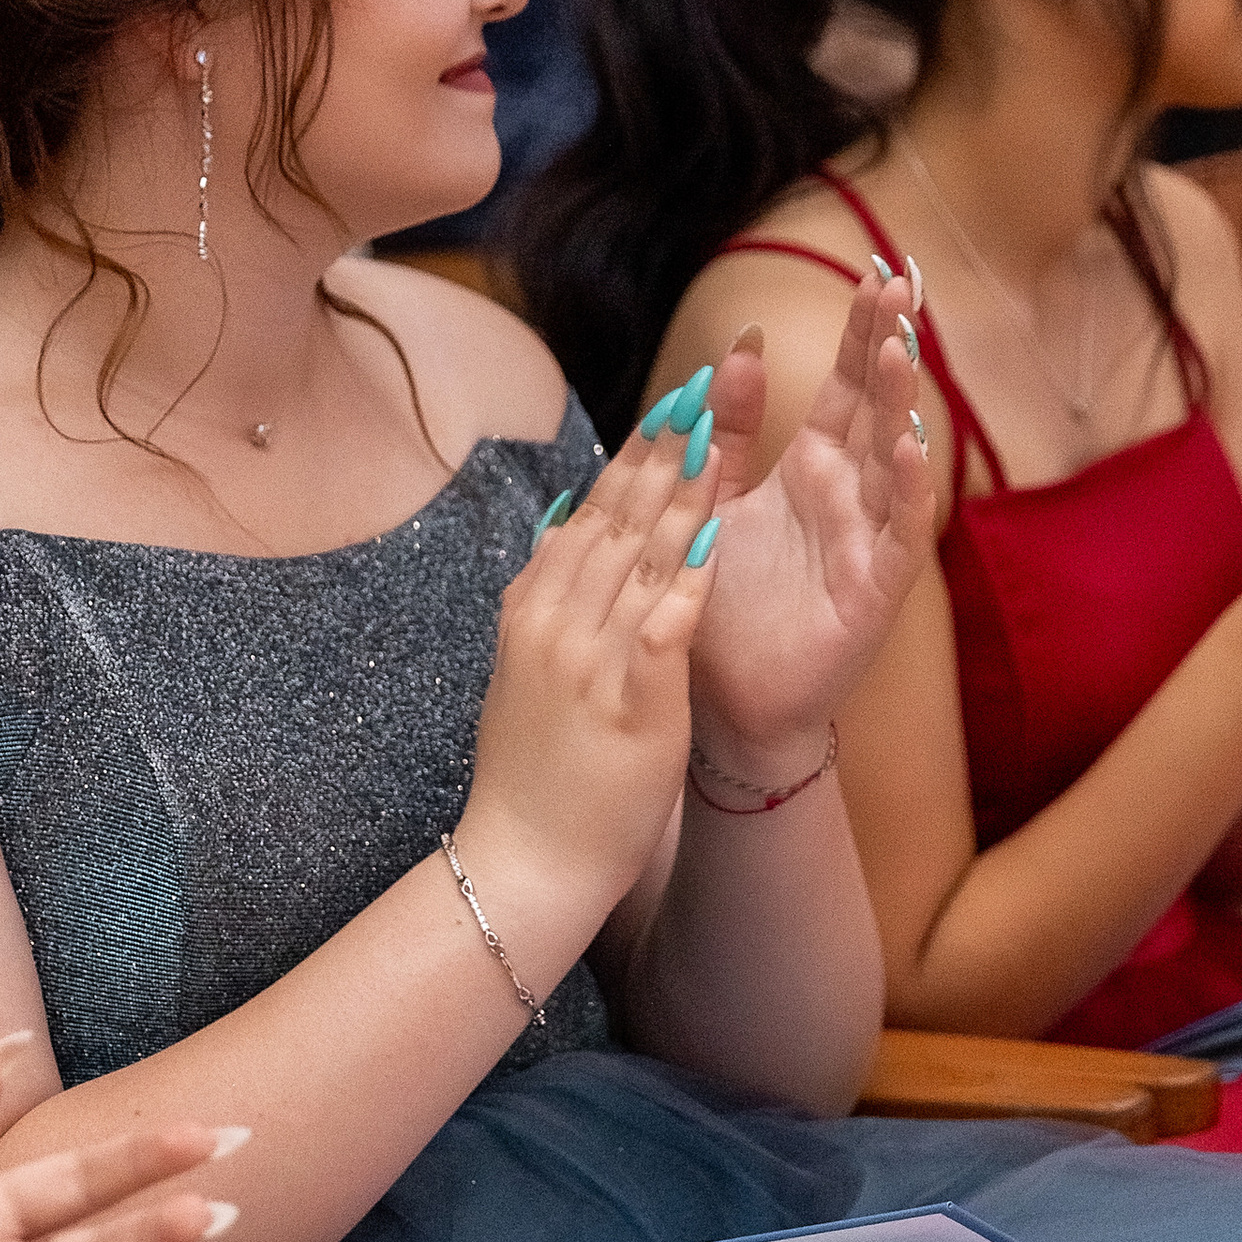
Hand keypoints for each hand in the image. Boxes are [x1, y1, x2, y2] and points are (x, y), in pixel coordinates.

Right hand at [464, 399, 722, 905]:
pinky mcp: (626, 700)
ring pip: (640, 555)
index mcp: (534, 607)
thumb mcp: (525, 668)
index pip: (591, 510)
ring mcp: (587, 657)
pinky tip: (718, 535)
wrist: (522, 858)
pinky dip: (688, 576)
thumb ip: (548, 598)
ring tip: (719, 431)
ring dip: (683, 490)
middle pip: (616, 516)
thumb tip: (563, 528)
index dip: (636, 451)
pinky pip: (662, 624)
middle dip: (664, 447)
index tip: (673, 399)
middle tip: (703, 383)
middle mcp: (555, 619)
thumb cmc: (533, 773)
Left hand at [680, 266, 935, 780]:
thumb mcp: (716, 503)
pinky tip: (910, 448)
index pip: (847, 387)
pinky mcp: (874, 592)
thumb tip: (738, 350)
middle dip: (889, 347)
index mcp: (815, 472)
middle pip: (879, 409)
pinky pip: (899, 535)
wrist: (723, 705)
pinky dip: (909, 491)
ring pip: (896, 462)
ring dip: (900, 405)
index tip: (877, 272)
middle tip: (898, 285)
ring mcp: (868, 543)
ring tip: (898, 348)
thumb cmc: (725, 607)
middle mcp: (851, 499)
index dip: (862, 332)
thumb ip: (730, 433)